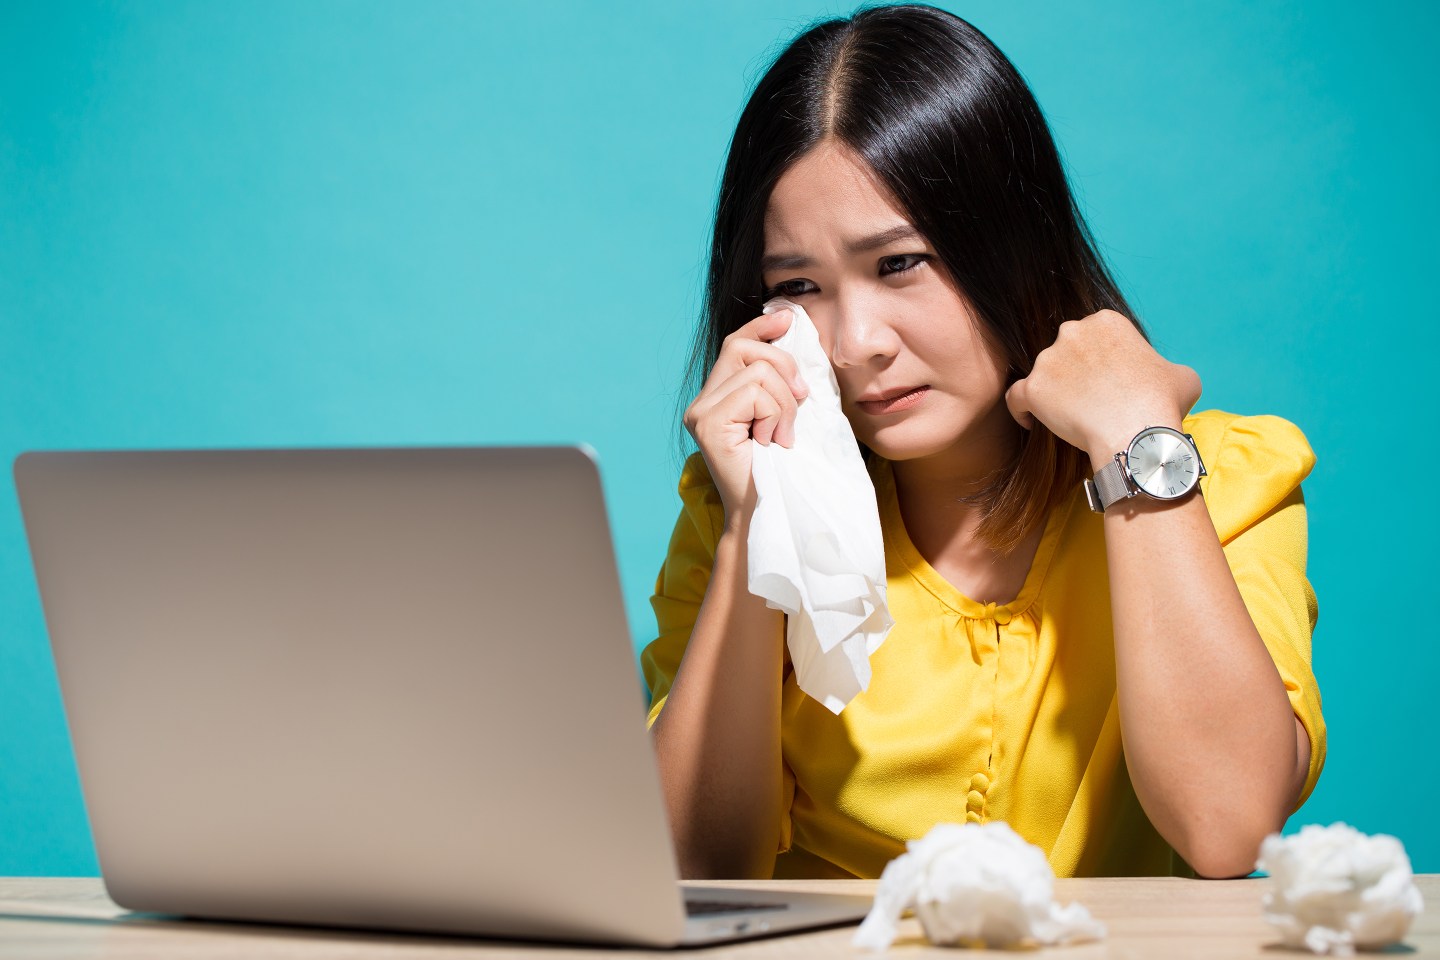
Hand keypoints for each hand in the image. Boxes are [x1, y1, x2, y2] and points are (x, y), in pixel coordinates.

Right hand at [683, 309, 809, 525]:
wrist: (768, 512)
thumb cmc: (781, 468)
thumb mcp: (783, 414)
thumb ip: (779, 381)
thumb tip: (788, 330)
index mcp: (716, 397)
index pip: (734, 344)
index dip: (760, 327)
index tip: (786, 318)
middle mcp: (700, 402)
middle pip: (743, 347)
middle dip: (784, 367)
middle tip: (799, 402)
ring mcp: (699, 412)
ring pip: (757, 371)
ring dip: (784, 403)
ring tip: (781, 435)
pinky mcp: (707, 423)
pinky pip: (754, 392)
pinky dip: (775, 414)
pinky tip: (771, 441)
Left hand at [1004, 310, 1201, 466]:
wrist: (1137, 434)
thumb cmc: (1162, 404)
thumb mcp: (1181, 376)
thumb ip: (1164, 368)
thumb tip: (1164, 378)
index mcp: (1106, 321)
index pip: (1093, 338)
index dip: (1099, 361)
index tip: (1107, 382)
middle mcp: (1073, 332)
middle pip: (1066, 352)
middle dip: (1073, 373)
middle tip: (1088, 401)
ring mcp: (1049, 359)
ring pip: (1043, 374)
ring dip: (1052, 392)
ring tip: (1067, 417)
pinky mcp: (1033, 388)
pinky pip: (1016, 397)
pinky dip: (1021, 409)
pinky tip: (1030, 421)